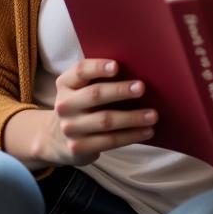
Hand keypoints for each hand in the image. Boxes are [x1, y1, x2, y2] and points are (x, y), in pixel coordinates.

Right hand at [40, 59, 156, 165]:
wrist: (59, 137)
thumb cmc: (83, 104)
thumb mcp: (83, 88)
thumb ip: (101, 78)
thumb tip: (139, 70)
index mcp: (66, 83)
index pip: (80, 71)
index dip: (98, 67)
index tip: (117, 66)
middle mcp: (65, 104)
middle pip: (95, 94)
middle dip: (120, 91)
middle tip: (142, 88)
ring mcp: (70, 127)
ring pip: (105, 120)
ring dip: (132, 117)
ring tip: (153, 115)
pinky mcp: (79, 147)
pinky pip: (109, 141)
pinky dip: (131, 136)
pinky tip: (147, 131)